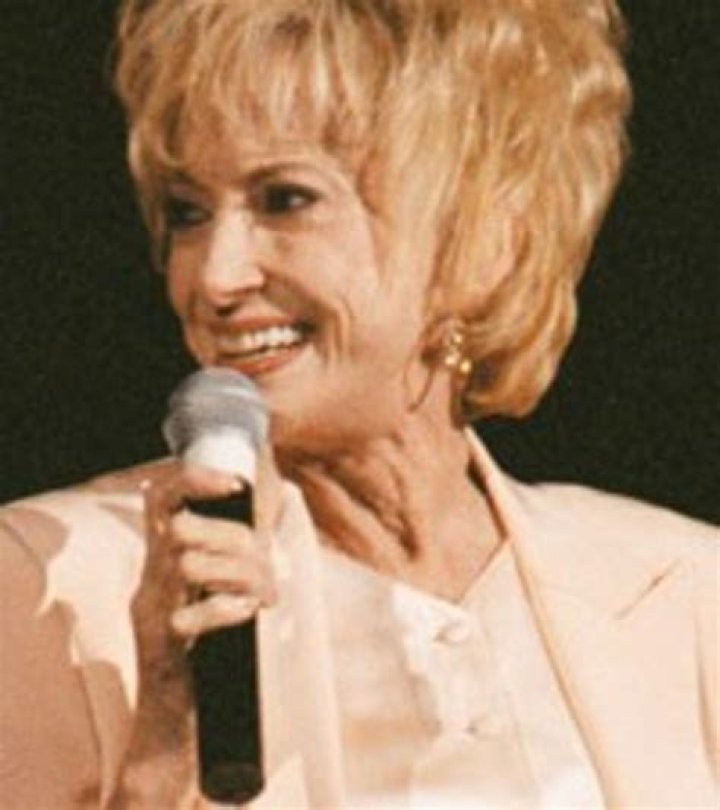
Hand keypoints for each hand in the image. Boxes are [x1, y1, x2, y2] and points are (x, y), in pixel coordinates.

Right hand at [109, 458, 279, 806]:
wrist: (175, 719)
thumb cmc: (207, 649)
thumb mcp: (216, 590)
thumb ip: (235, 555)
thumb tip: (275, 515)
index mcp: (163, 561)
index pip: (160, 500)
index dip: (192, 479)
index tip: (235, 483)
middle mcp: (150, 581)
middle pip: (182, 531)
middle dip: (235, 538)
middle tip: (269, 565)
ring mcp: (152, 614)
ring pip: (188, 565)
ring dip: (242, 573)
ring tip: (267, 594)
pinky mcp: (162, 648)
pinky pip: (192, 618)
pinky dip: (228, 608)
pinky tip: (249, 612)